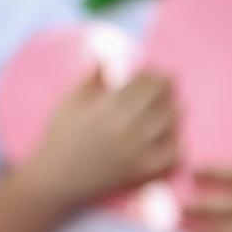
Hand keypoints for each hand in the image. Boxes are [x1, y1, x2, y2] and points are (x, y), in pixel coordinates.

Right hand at [29, 69, 177, 206]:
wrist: (55, 178)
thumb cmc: (60, 136)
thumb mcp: (70, 101)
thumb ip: (92, 76)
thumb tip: (108, 53)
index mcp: (108, 106)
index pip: (146, 80)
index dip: (152, 73)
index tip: (148, 73)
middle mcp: (126, 127)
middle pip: (164, 98)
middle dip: (167, 87)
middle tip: (164, 86)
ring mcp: (137, 150)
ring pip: (173, 122)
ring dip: (174, 109)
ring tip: (168, 106)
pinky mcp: (141, 171)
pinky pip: (173, 154)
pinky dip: (176, 142)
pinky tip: (169, 135)